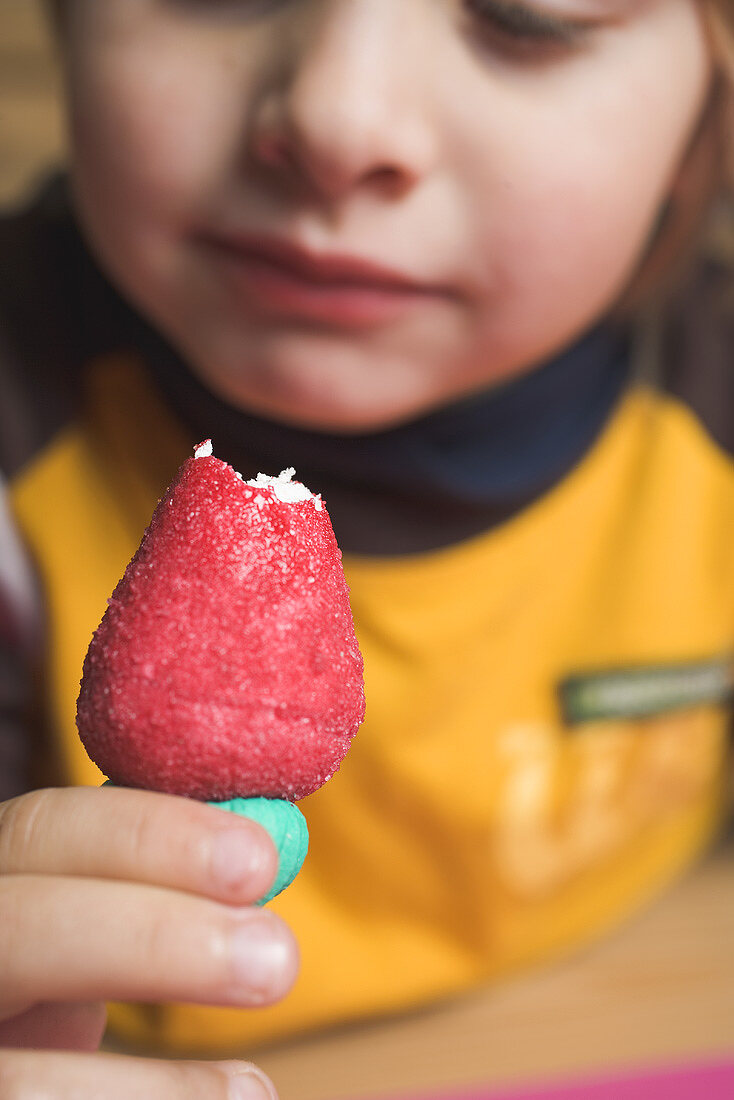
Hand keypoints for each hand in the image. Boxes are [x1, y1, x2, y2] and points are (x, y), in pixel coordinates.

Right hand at [0, 785, 297, 1096]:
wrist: (19, 1073)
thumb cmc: (64, 982)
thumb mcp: (91, 921)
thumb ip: (159, 886)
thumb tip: (268, 857)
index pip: (44, 829)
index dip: (150, 836)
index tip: (260, 861)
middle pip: (23, 929)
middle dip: (156, 938)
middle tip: (276, 959)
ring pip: (20, 1080)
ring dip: (154, 1087)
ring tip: (251, 1090)